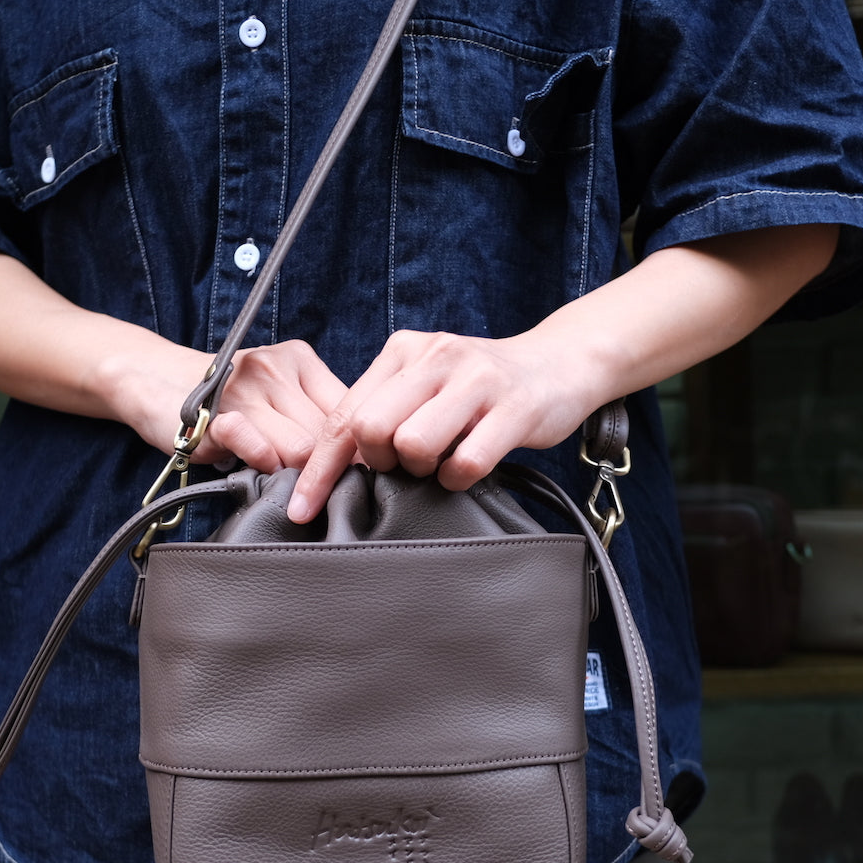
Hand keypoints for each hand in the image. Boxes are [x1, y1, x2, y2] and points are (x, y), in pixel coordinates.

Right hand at [178, 339, 349, 472]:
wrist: (154, 380)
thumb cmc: (226, 398)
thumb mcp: (278, 393)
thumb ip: (315, 416)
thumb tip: (362, 458)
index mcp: (300, 361)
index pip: (348, 409)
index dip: (355, 447)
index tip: (356, 474)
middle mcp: (277, 369)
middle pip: (327, 433)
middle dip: (327, 467)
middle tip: (321, 489)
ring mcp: (246, 390)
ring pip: (300, 446)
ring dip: (296, 474)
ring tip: (287, 483)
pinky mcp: (215, 416)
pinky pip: (253, 444)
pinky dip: (263, 462)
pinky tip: (260, 468)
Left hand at [287, 328, 591, 522]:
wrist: (560, 364)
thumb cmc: (481, 388)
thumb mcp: (426, 385)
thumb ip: (384, 411)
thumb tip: (334, 468)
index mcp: (402, 352)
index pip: (344, 415)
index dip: (319, 469)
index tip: (302, 509)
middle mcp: (435, 356)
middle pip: (371, 429)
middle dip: (381, 463)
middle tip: (407, 465)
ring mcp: (476, 379)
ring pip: (414, 444)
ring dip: (422, 470)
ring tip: (442, 462)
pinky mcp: (514, 407)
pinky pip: (466, 462)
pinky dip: (460, 479)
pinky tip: (469, 467)